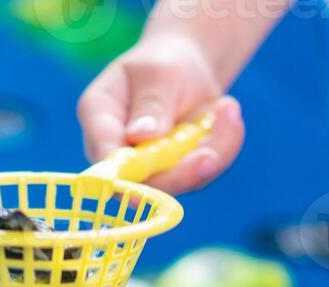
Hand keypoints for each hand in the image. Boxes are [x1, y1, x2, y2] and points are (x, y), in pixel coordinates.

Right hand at [77, 34, 245, 194]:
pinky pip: (203, 173)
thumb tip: (140, 137)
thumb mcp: (158, 71)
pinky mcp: (176, 174)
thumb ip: (151, 103)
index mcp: (99, 118)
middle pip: (142, 181)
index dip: (123, 169)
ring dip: (212, 152)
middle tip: (211, 155)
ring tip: (228, 108)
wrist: (185, 69)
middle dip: (180, 172)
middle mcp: (117, 153)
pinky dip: (224, 146)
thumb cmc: (162, 63)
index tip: (152, 166)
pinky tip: (229, 112)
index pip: (103, 152)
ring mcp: (147, 169)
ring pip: (178, 182)